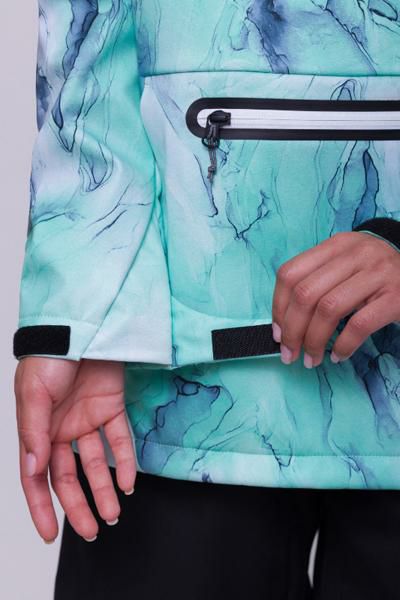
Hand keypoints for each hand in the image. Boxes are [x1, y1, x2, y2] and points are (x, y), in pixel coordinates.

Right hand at [14, 357, 135, 542]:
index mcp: (38, 430)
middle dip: (78, 506)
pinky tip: (130, 481)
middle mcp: (62, 429)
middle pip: (69, 476)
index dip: (42, 506)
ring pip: (95, 463)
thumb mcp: (34, 395)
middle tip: (92, 530)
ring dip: (105, 489)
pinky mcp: (111, 407)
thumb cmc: (49, 357)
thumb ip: (33, 433)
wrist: (81, 325)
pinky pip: (119, 439)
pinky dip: (125, 460)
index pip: (37, 477)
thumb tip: (32, 470)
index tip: (51, 534)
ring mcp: (87, 419)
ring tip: (114, 514)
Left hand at [271, 231, 399, 367]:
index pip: (291, 273)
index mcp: (336, 245)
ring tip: (312, 359)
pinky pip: (359, 324)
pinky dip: (343, 345)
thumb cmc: (376, 275)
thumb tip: (285, 324)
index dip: (278, 307)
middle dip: (293, 330)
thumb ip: (318, 283)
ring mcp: (377, 273)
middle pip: (306, 294)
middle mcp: (355, 254)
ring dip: (314, 341)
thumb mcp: (346, 266)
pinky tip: (337, 355)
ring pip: (328, 309)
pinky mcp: (396, 296)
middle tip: (290, 353)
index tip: (278, 333)